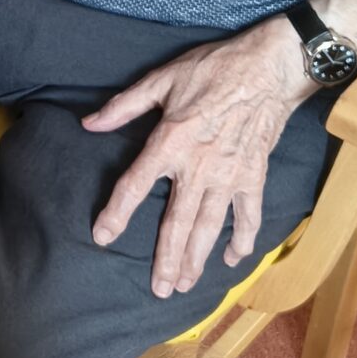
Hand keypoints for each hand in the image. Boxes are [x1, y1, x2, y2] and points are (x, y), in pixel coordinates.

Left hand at [83, 16, 313, 300]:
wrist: (267, 67)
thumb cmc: (212, 69)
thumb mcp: (161, 79)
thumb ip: (123, 105)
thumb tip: (89, 123)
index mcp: (169, 142)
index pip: (135, 186)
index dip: (116, 214)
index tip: (102, 237)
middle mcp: (197, 167)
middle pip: (175, 223)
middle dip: (165, 260)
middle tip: (158, 290)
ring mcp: (229, 176)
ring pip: (209, 227)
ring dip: (196, 260)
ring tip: (185, 286)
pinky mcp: (253, 177)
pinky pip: (248, 216)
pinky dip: (243, 240)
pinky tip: (231, 261)